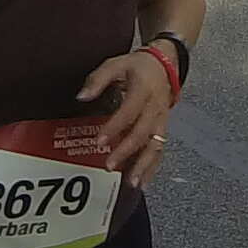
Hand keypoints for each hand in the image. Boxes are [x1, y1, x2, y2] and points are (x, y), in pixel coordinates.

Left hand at [78, 47, 175, 186]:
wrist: (165, 65)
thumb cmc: (137, 67)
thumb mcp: (116, 64)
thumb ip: (98, 80)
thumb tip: (81, 96)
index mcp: (144, 90)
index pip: (129, 112)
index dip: (115, 127)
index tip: (100, 141)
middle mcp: (155, 108)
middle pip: (144, 134)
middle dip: (127, 152)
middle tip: (110, 165)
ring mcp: (161, 121)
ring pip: (156, 146)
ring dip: (143, 165)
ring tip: (131, 182)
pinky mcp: (163, 129)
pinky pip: (159, 150)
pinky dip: (151, 168)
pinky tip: (142, 181)